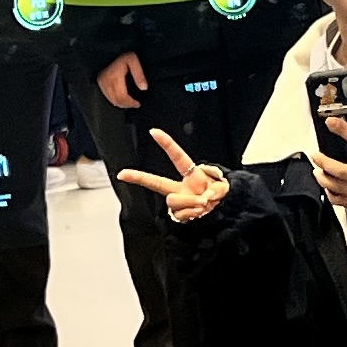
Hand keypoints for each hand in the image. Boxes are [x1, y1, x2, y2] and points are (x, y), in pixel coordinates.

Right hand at [97, 53, 146, 110]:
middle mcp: (106, 81)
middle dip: (127, 105)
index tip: (138, 104)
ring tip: (130, 103)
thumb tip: (144, 88)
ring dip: (121, 104)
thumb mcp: (133, 60)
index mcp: (115, 77)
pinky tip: (122, 99)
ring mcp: (102, 82)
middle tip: (135, 104)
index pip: (122, 96)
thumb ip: (139, 74)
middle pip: (117, 100)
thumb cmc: (123, 55)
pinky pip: (108, 96)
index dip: (131, 102)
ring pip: (112, 100)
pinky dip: (115, 100)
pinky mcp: (100, 82)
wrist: (110, 50)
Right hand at [117, 128, 231, 222]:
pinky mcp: (179, 215)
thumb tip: (202, 199)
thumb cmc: (222, 198)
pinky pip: (179, 214)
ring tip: (204, 205)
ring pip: (173, 200)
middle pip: (156, 182)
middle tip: (122, 173)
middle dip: (138, 177)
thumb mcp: (221, 190)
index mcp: (192, 176)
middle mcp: (181, 188)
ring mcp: (179, 202)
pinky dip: (192, 214)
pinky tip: (199, 213)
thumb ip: (213, 192)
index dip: (167, 144)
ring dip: (190, 203)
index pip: (178, 157)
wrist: (223, 214)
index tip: (154, 132)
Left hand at [310, 118, 346, 215]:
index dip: (343, 131)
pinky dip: (332, 194)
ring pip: (337, 188)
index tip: (331, 122)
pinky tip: (329, 188)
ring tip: (317, 171)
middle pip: (340, 171)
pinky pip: (343, 202)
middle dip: (323, 162)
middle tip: (316, 156)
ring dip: (323, 179)